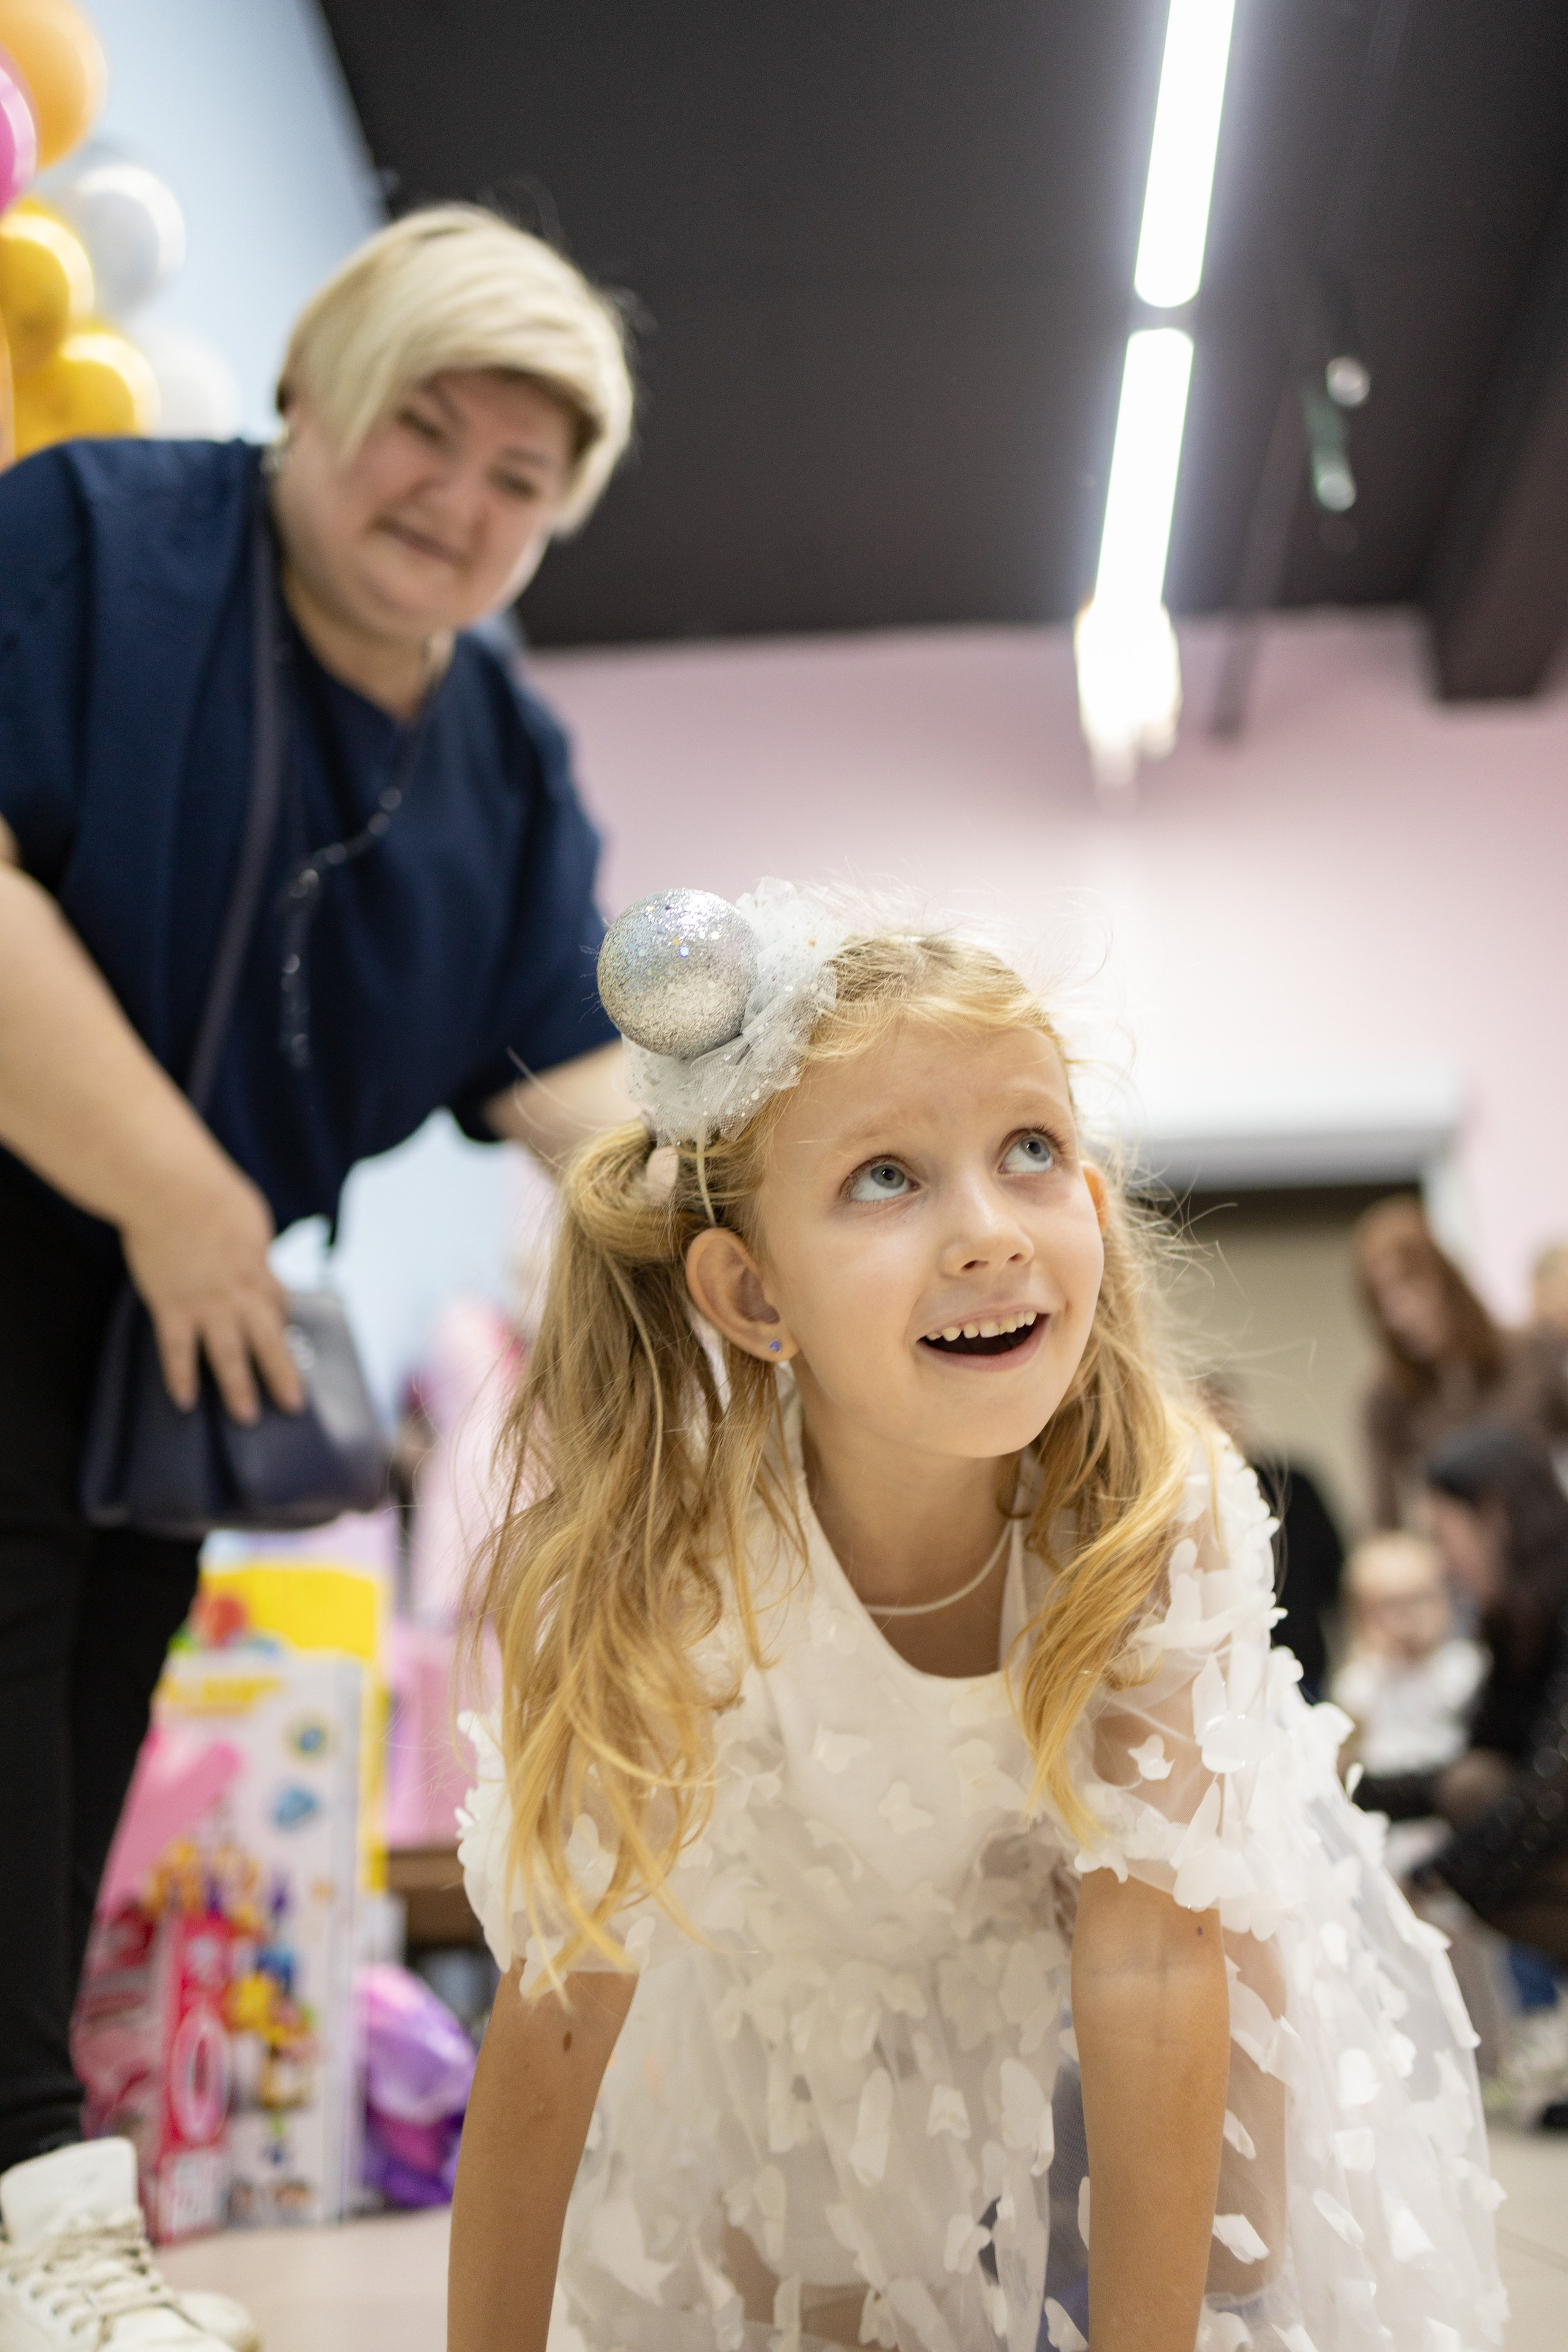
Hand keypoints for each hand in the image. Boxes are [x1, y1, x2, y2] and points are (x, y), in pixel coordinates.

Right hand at [120, 1162, 304, 1422]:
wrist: (172, 1188)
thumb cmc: (208, 1188)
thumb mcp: (246, 1211)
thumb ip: (249, 1234)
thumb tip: (252, 1240)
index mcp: (259, 1265)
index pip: (277, 1302)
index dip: (281, 1320)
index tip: (283, 1333)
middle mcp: (239, 1292)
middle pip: (269, 1339)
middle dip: (283, 1373)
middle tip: (295, 1405)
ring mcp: (207, 1304)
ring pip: (229, 1355)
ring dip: (239, 1388)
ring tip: (247, 1418)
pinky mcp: (172, 1306)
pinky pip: (177, 1350)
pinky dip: (181, 1376)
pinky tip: (185, 1402)